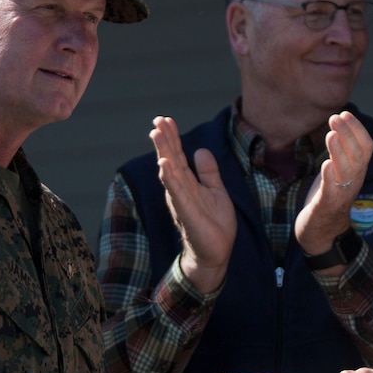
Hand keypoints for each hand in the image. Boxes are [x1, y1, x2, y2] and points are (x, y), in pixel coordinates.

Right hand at [150, 116, 236, 293]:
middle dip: (164, 139)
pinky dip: (169, 178)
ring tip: (156, 133)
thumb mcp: (216, 192)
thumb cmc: (214, 225)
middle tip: (157, 119)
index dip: (172, 137)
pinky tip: (164, 163)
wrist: (215, 253)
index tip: (165, 119)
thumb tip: (201, 150)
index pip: (178, 156)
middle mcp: (180, 190)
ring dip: (163, 152)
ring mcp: (182, 201)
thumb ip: (208, 173)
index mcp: (187, 183)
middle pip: (171, 159)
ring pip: (170, 172)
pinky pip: (177, 192)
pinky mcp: (187, 213)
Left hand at [294, 111, 372, 258]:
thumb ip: (339, 153)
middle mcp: (353, 182)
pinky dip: (330, 178)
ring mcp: (341, 195)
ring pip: (346, 171)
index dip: (357, 129)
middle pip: (358, 155)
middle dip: (348, 134)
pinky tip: (325, 165)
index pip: (366, 147)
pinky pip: (332, 192)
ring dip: (339, 152)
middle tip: (336, 117)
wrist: (321, 233)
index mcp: (356, 172)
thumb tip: (337, 126)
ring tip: (331, 135)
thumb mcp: (336, 172)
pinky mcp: (326, 207)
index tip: (345, 113)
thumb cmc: (327, 198)